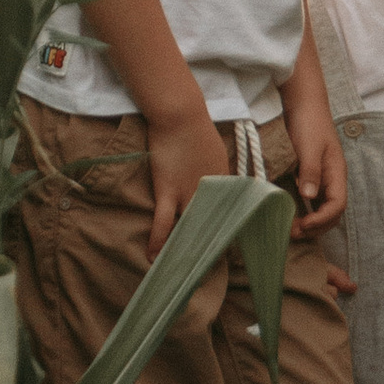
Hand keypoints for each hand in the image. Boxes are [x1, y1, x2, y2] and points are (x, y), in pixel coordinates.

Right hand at [145, 107, 230, 259]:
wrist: (179, 113)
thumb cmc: (196, 126)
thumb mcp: (215, 151)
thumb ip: (216, 172)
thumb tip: (217, 187)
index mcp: (225, 182)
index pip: (229, 215)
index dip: (227, 233)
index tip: (227, 248)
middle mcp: (211, 192)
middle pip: (212, 227)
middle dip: (211, 249)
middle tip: (209, 268)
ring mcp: (189, 193)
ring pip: (189, 229)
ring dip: (185, 250)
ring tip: (183, 270)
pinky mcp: (167, 190)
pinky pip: (163, 222)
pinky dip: (158, 240)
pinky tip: (153, 258)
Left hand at [287, 111, 346, 243]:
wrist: (303, 103)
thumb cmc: (309, 121)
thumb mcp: (309, 146)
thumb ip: (310, 171)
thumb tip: (309, 197)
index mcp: (336, 172)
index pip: (338, 205)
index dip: (322, 220)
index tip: (303, 225)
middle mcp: (331, 178)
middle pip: (332, 212)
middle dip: (316, 227)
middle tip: (294, 232)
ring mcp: (321, 178)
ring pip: (321, 209)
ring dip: (309, 222)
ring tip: (290, 228)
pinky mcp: (309, 176)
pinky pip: (311, 200)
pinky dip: (303, 211)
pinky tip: (290, 214)